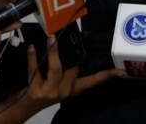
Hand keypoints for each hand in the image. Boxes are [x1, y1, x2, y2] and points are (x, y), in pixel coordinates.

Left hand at [0, 35, 124, 122]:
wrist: (24, 107)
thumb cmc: (43, 90)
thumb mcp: (59, 84)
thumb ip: (67, 71)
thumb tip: (74, 48)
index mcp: (73, 88)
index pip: (94, 81)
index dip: (107, 75)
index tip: (121, 71)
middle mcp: (64, 91)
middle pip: (73, 69)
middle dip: (70, 54)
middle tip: (65, 37)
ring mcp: (50, 91)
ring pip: (56, 69)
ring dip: (54, 52)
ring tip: (51, 39)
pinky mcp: (35, 91)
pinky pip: (34, 71)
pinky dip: (33, 58)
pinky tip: (32, 48)